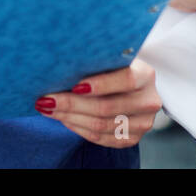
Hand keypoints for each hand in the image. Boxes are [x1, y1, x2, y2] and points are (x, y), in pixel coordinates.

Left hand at [35, 59, 161, 147]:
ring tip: (48, 108)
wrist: (135, 84)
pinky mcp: (132, 138)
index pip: (126, 80)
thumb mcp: (112, 57)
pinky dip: (78, 128)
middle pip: (107, 107)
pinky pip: (101, 138)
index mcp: (146, 75)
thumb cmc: (116, 65)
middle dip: (72, 104)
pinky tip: (63, 118)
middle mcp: (148, 101)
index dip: (100, 84)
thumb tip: (60, 63)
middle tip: (46, 99)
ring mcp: (143, 123)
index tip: (74, 85)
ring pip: (101, 125)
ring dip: (70, 118)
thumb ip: (96, 59)